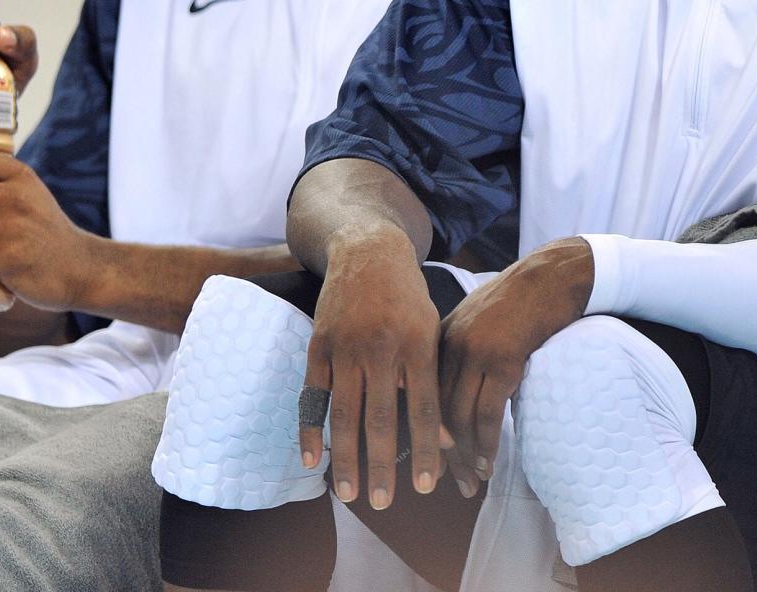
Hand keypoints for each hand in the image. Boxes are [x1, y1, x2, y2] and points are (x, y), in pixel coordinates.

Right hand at [300, 230, 444, 510]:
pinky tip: (313, 461)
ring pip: (345, 412)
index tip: (427, 488)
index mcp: (418, 344)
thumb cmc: (408, 298)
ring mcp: (347, 346)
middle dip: (383, 465)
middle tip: (385, 505)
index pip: (424, 408)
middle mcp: (382, 347)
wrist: (368, 250)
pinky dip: (311, 429)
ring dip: (346, 458)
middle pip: (382, 417)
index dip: (425, 450)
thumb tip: (445, 441)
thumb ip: (433, 382)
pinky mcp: (320, 344)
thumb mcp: (432, 331)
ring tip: (350, 494)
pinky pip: (313, 395)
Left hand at [438, 237, 593, 497]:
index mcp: (441, 334)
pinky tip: (488, 464)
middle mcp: (451, 343)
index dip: (425, 429)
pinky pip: (487, 413)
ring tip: (470, 482)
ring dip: (464, 455)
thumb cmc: (521, 298)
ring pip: (459, 416)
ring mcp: (475, 351)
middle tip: (445, 483)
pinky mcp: (503, 359)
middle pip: (436, 407)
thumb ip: (463, 349)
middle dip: (441, 451)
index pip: (423, 391)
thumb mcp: (480, 318)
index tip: (427, 459)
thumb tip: (459, 389)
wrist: (552, 274)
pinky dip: (486, 444)